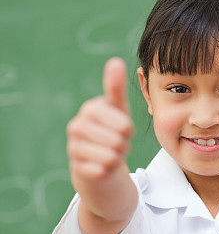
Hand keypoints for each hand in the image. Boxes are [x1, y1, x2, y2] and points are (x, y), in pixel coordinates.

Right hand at [67, 57, 134, 181]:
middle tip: (116, 144)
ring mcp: (73, 147)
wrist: (100, 163)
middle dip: (123, 146)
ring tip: (110, 153)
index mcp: (90, 109)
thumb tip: (115, 61)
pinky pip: (102, 171)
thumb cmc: (113, 132)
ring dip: (116, 159)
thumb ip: (117, 88)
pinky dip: (107, 171)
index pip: (124, 124)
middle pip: (118, 142)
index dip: (129, 131)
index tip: (124, 129)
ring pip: (111, 158)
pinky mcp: (76, 168)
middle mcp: (76, 126)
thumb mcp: (119, 110)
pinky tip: (101, 166)